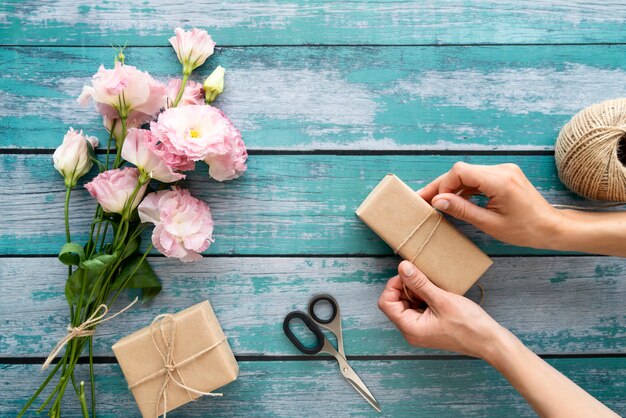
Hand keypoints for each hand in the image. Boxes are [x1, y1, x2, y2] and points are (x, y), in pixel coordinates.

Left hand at [378, 261, 505, 358]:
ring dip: (416, 291)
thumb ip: (420, 283)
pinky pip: (418, 307)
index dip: (394, 286)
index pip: (386, 303)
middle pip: (394, 303)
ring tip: (433, 286)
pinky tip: (436, 293)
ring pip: (406, 303)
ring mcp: (420, 329)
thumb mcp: (442, 300)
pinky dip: (423, 297)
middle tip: (423, 279)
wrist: (490, 341)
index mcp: (410, 328)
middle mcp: (411, 331)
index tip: (410, 275)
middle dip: (405, 287)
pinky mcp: (429, 326)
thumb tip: (403, 267)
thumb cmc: (469, 325)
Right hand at [418, 162, 563, 248]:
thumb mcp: (489, 224)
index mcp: (499, 180)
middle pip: (462, 171)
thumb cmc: (524, 230)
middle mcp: (502, 170)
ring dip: (452, 187)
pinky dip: (465, 188)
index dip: (442, 185)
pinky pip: (478, 178)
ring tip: (437, 202)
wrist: (551, 228)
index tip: (431, 201)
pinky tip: (456, 201)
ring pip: (468, 173)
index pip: (460, 172)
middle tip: (424, 199)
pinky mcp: (505, 175)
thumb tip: (438, 201)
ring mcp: (504, 170)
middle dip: (443, 186)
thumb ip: (462, 210)